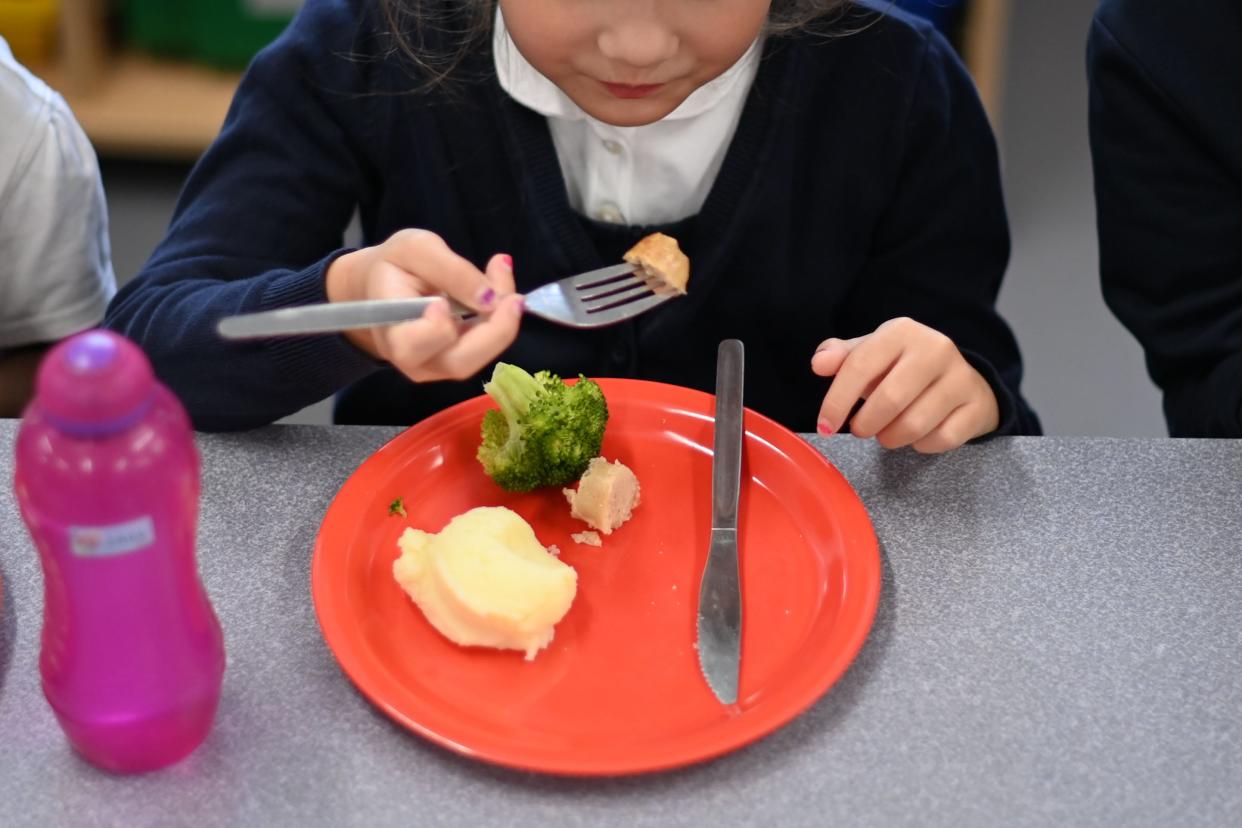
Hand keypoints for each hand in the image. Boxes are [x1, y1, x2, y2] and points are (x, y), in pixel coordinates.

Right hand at [325, 229, 524, 381]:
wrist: (383, 285)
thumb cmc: (394, 265)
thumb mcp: (416, 249)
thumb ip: (451, 270)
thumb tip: (490, 298)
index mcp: (391, 332)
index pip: (412, 345)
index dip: (435, 329)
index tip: (443, 302)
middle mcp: (413, 361)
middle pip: (459, 362)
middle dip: (494, 331)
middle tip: (514, 297)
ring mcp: (437, 367)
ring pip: (479, 358)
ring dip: (503, 322)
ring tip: (502, 276)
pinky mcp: (457, 362)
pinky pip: (485, 349)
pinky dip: (500, 321)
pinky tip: (501, 291)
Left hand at [810, 317, 999, 452]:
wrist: (961, 379)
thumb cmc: (902, 368)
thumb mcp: (871, 354)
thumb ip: (841, 357)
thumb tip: (819, 363)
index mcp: (902, 332)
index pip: (859, 366)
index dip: (836, 401)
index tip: (824, 426)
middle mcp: (936, 349)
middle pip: (890, 399)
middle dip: (866, 424)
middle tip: (860, 429)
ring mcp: (961, 378)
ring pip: (915, 425)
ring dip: (891, 438)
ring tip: (886, 433)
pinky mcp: (977, 406)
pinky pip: (941, 439)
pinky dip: (921, 445)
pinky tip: (917, 436)